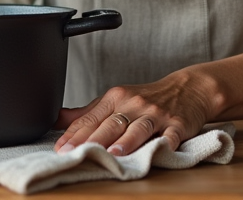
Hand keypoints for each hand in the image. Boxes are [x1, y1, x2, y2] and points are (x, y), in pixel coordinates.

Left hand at [53, 69, 217, 156]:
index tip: (61, 149)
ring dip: (126, 141)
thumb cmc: (145, 98)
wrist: (187, 89)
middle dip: (94, 139)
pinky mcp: (177, 124)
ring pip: (138, 128)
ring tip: (113, 153)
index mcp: (115, 98)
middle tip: (77, 153)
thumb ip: (86, 113)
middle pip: (111, 123)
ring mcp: (156, 113)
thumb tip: (55, 119)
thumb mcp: (114, 100)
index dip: (75, 134)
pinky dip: (167, 142)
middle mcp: (134, 104)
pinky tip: (161, 149)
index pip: (91, 118)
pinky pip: (171, 134)